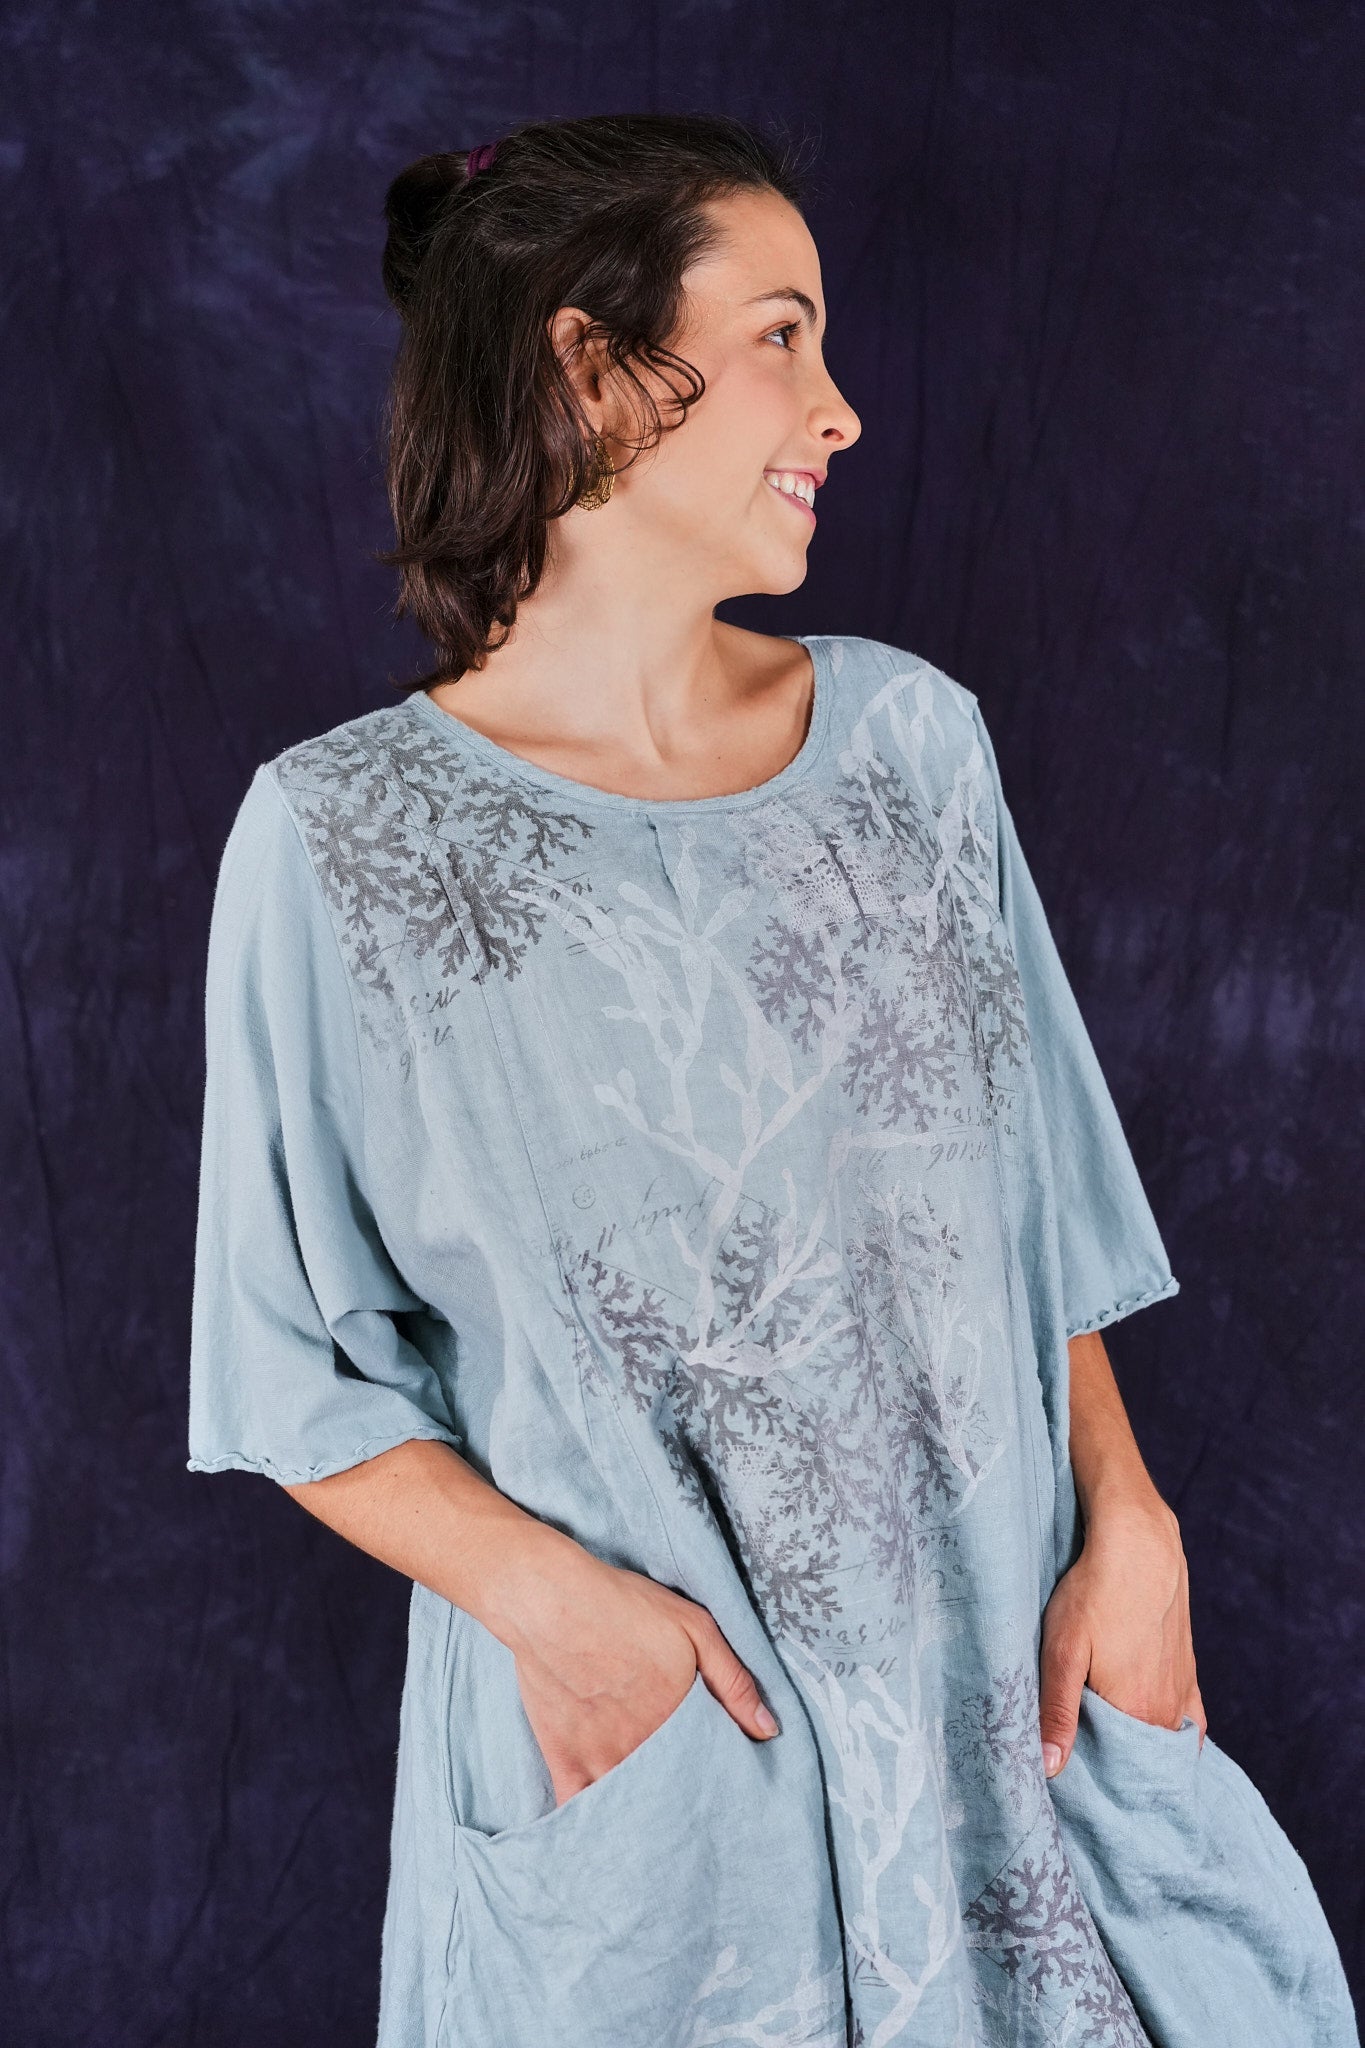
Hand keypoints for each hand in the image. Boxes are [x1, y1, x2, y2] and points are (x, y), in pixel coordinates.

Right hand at [489, 1526, 780, 1808]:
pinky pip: (578, 1811)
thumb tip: (768, 1731)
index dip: (721, 1779)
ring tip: (661, 1835)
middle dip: (687, 1806)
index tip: (729, 1789)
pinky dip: (592, 1828)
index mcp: (680, 1721)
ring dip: (647, 1821)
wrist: (551, 1601)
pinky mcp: (564, 1759)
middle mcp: (643, 1748)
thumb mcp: (695, 1626)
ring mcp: (601, 1759)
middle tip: (697, 1813)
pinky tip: (604, 1840)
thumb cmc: (624, 1606)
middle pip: (674, 1794)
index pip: (711, 1769)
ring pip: (633, 1808)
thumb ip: (734, 1681)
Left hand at [1038, 1489, 1206, 1778]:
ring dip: (1144, 1758)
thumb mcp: (1063, 1651)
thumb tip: (1049, 1770)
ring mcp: (1182, 1692)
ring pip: (1165, 1742)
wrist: (1140, 1544)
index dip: (1101, 1792)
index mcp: (1138, 1714)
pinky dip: (1175, 1738)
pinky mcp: (1188, 1671)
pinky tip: (1161, 1746)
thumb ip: (1058, 1712)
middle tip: (1094, 1790)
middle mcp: (1167, 1712)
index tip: (1082, 1803)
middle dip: (1120, 1778)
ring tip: (1118, 1771)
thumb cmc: (1095, 1594)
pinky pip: (1189, 1721)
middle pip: (1143, 1763)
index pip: (1121, 1777)